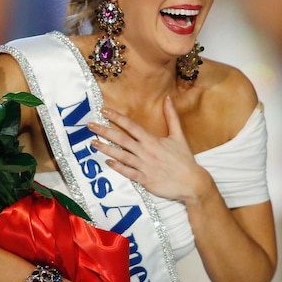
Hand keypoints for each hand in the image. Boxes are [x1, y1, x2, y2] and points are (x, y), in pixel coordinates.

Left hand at [87, 96, 211, 202]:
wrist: (192, 182)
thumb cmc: (184, 159)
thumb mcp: (178, 135)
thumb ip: (171, 116)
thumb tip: (167, 99)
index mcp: (152, 140)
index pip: (131, 126)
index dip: (117, 118)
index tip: (104, 111)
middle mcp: (145, 152)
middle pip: (121, 139)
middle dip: (104, 131)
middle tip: (90, 126)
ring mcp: (144, 166)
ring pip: (121, 156)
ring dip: (106, 149)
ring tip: (93, 143)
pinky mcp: (144, 179)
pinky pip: (127, 172)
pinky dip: (117, 167)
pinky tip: (107, 161)